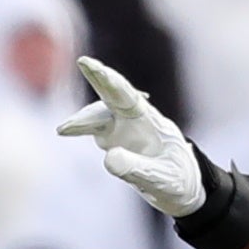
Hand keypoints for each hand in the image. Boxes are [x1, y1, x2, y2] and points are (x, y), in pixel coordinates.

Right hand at [57, 56, 205, 216]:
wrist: (183, 187)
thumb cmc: (177, 180)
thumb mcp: (162, 180)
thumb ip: (137, 169)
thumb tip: (108, 157)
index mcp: (150, 123)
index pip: (127, 97)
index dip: (110, 81)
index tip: (94, 66)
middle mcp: (135, 122)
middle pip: (112, 97)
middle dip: (99, 78)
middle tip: (84, 61)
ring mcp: (124, 131)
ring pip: (100, 115)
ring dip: (83, 119)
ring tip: (64, 129)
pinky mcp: (117, 142)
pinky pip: (97, 129)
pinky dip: (81, 127)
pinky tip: (66, 129)